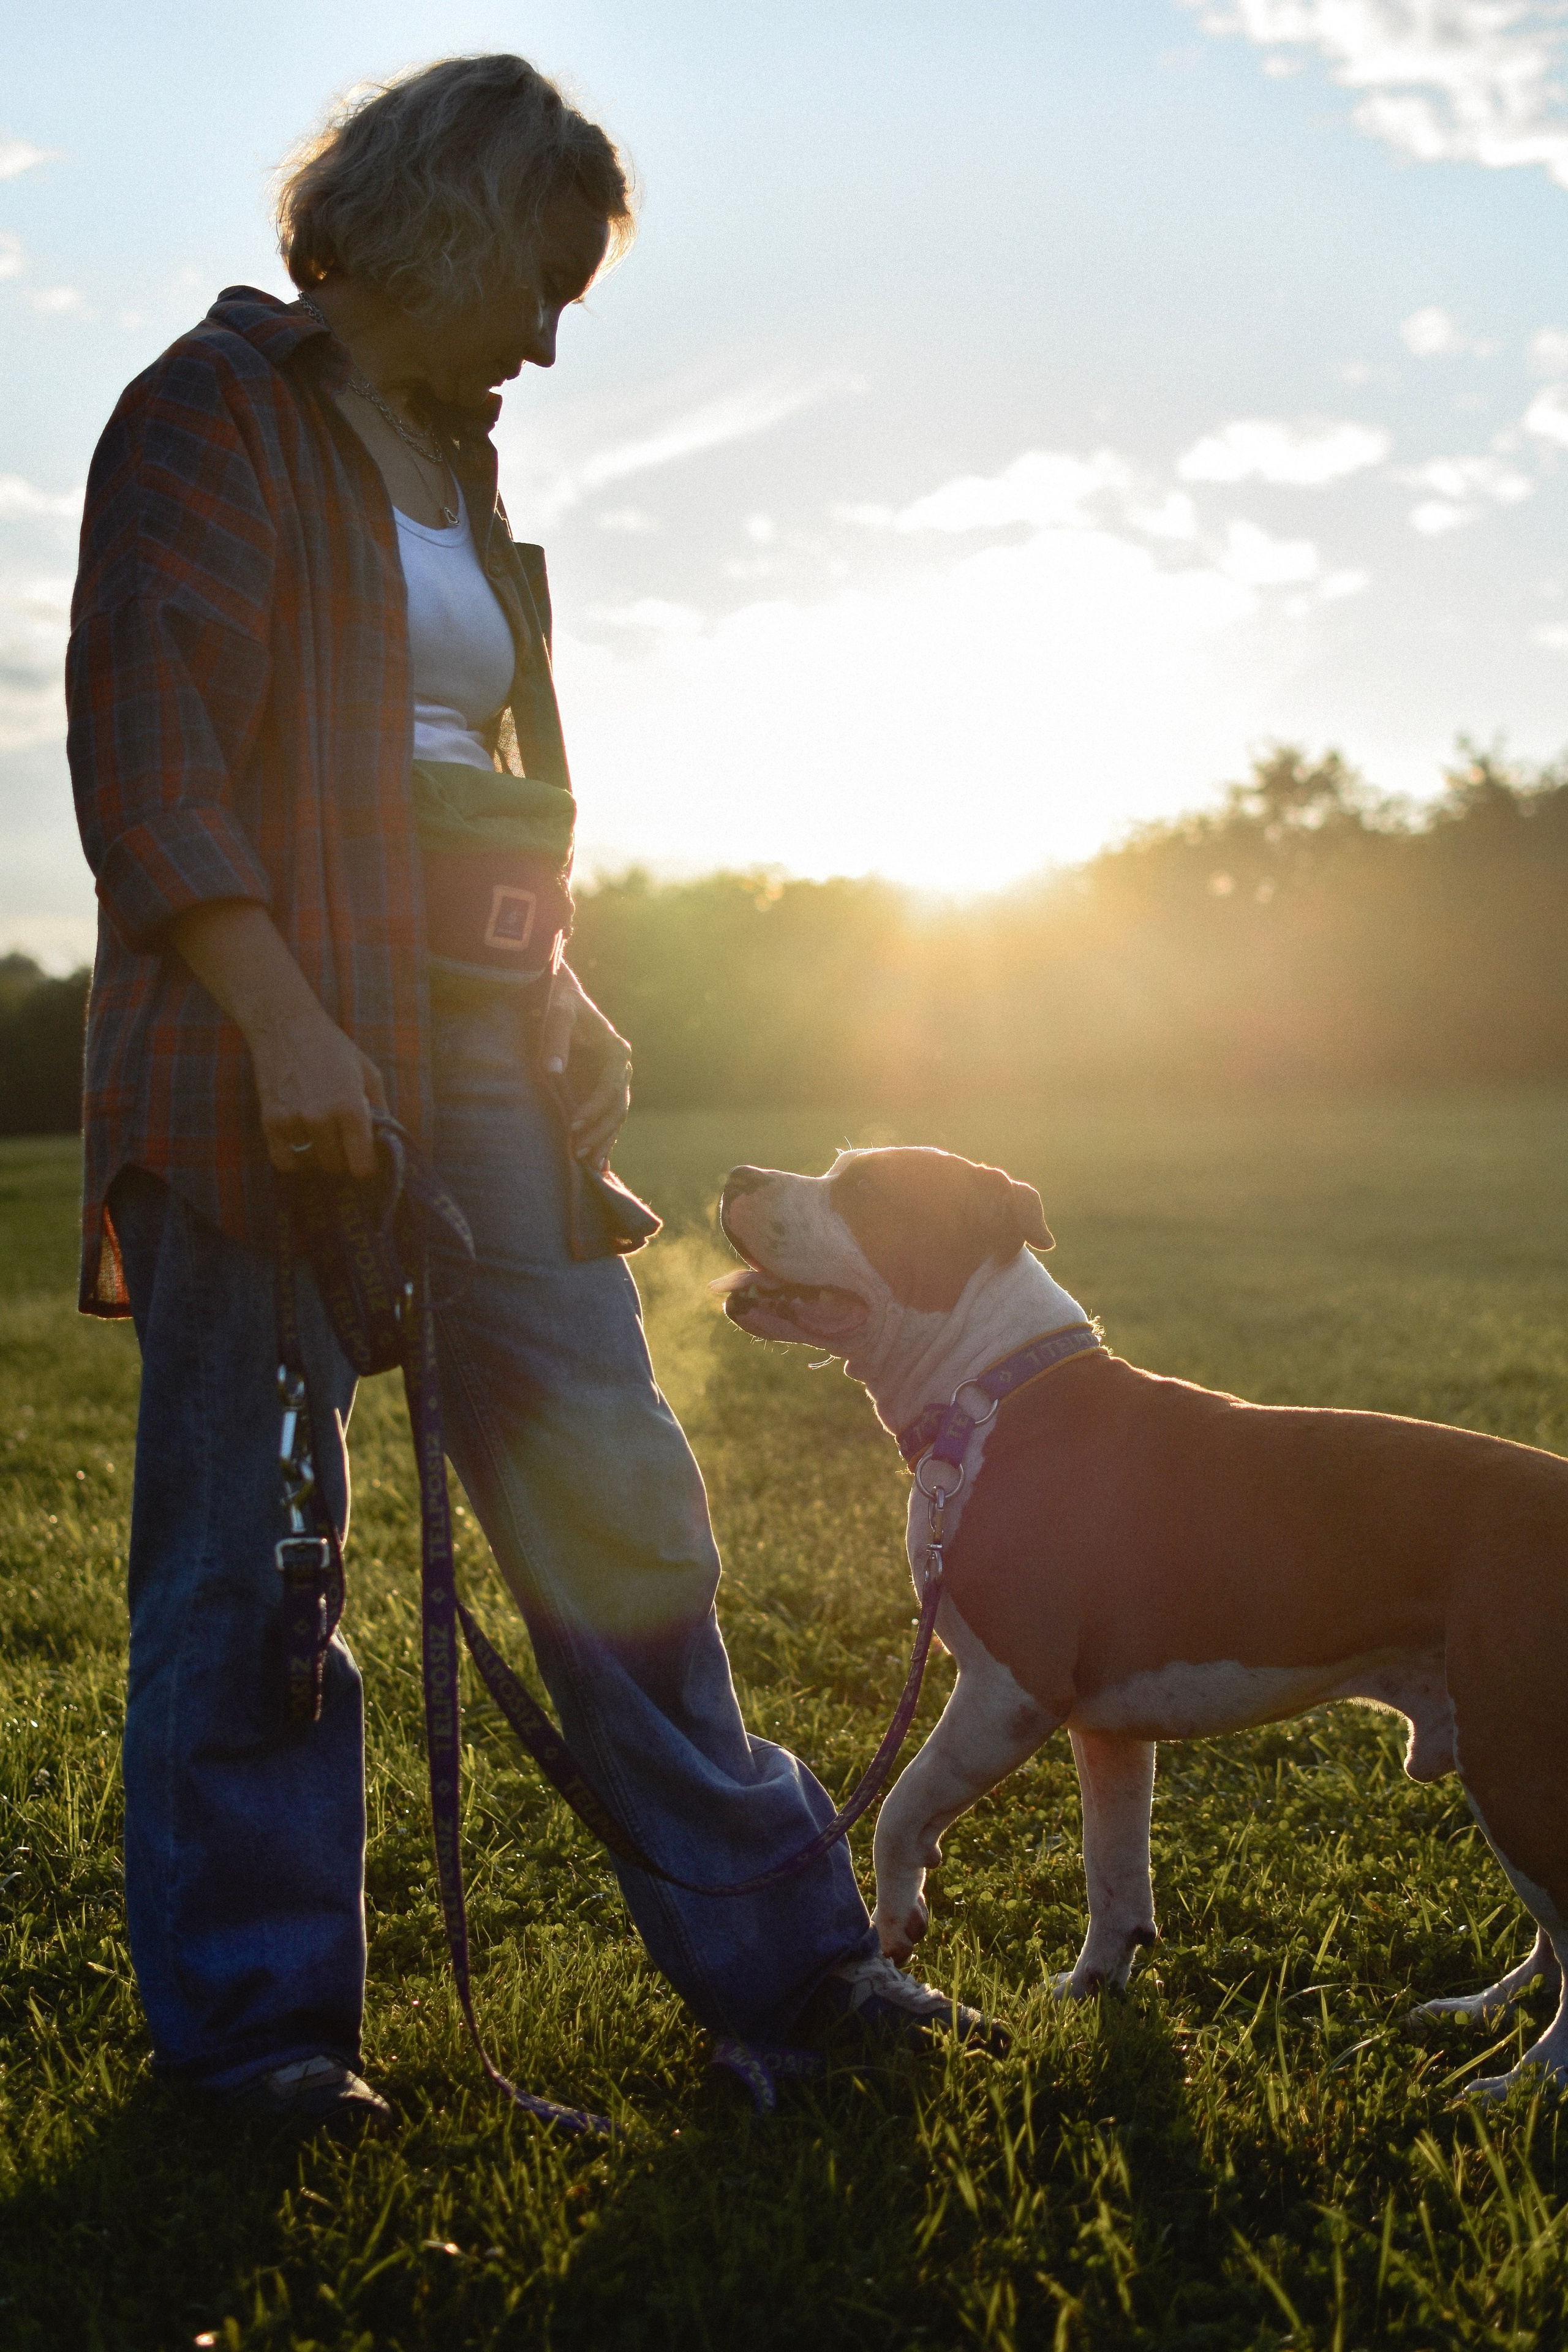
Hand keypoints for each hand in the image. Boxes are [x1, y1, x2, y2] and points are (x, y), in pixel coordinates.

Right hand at [165, 901, 387, 1180]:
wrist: (286, 1026)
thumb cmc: (333, 1048)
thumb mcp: (368, 1073)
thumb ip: (380, 1110)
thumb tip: (386, 1142)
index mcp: (351, 1107)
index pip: (361, 1165)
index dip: (365, 1166)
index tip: (364, 1159)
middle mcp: (321, 1118)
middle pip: (336, 1166)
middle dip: (343, 1157)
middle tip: (342, 1140)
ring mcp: (293, 1121)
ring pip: (311, 1163)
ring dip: (318, 1154)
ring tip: (320, 1132)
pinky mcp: (270, 1122)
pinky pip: (283, 1161)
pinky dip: (293, 1158)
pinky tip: (300, 1141)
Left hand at [537, 964, 631, 1167]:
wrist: (561, 995)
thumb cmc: (558, 1000)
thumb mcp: (557, 1012)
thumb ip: (555, 1038)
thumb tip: (552, 1069)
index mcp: (615, 1050)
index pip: (610, 1086)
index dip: (595, 1108)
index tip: (574, 1125)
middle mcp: (620, 1067)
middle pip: (617, 1107)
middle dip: (600, 1132)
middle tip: (579, 1152)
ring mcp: (613, 1080)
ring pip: (615, 1117)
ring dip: (603, 1141)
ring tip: (589, 1166)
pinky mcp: (602, 1090)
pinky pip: (608, 1119)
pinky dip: (604, 1140)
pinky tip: (600, 1166)